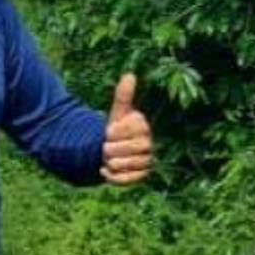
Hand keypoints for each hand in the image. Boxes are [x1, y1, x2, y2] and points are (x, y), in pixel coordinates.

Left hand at [101, 72, 153, 186]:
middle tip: (107, 147)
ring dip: (109, 162)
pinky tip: (106, 170)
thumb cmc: (116, 130)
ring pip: (122, 164)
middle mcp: (148, 143)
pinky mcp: (142, 176)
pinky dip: (112, 176)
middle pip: (120, 149)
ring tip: (109, 158)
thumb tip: (130, 75)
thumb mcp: (118, 112)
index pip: (120, 131)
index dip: (109, 133)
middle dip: (108, 149)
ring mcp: (146, 160)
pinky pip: (125, 179)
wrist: (115, 151)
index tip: (108, 132)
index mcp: (142, 126)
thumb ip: (123, 96)